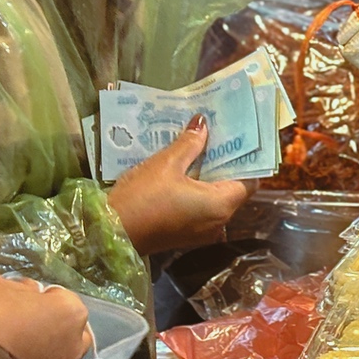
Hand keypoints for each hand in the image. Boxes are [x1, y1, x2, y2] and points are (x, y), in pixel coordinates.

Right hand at [104, 114, 250, 258]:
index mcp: (221, 205)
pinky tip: (186, 169)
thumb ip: (190, 144)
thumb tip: (203, 124)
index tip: (241, 138)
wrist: (108, 234)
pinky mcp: (185, 234)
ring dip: (211, 175)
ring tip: (203, 147)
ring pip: (216, 198)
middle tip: (220, 136)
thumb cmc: (142, 198)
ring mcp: (202, 231)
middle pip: (234, 188)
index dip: (248, 159)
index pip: (250, 180)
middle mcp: (218, 222)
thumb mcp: (166, 164)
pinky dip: (199, 189)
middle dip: (228, 163)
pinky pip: (201, 208)